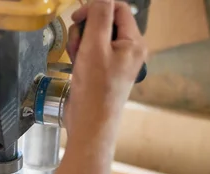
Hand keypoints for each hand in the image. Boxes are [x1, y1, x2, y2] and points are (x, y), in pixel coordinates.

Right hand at [65, 0, 146, 141]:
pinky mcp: (103, 72)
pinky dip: (80, 55)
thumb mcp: (95, 47)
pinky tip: (75, 67)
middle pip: (104, 22)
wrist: (90, 125)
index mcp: (134, 43)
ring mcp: (116, 62)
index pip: (117, 8)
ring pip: (95, 37)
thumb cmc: (94, 89)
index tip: (76, 19)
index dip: (95, 9)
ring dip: (80, 43)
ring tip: (75, 60)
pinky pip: (91, 53)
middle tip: (76, 47)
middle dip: (85, 30)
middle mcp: (128, 50)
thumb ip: (99, 17)